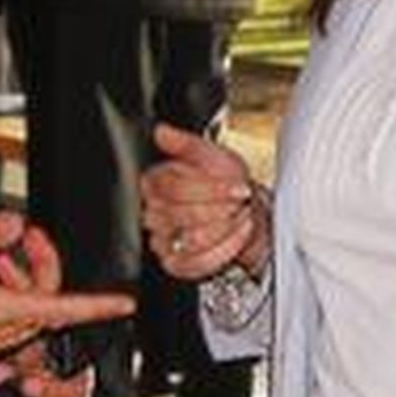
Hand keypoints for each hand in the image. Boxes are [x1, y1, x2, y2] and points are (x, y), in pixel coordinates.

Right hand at [140, 122, 267, 278]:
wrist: (242, 209)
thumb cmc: (225, 181)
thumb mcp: (211, 154)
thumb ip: (185, 143)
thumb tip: (161, 132)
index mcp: (155, 183)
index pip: (173, 188)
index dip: (210, 188)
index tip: (237, 185)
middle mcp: (153, 213)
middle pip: (182, 215)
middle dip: (221, 208)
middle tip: (239, 201)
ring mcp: (162, 242)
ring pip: (191, 240)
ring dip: (226, 228)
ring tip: (240, 216)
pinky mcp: (176, 265)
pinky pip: (197, 264)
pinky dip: (225, 250)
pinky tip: (237, 235)